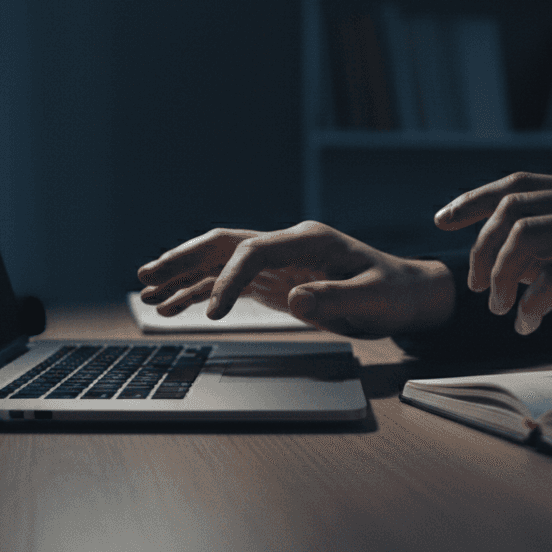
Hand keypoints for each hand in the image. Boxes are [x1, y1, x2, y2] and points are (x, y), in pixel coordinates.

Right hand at [137, 221, 454, 338]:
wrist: (405, 293)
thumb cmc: (393, 292)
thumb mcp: (372, 298)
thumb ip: (335, 297)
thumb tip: (295, 299)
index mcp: (308, 240)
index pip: (254, 250)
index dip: (228, 278)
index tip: (213, 311)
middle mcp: (287, 244)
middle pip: (225, 244)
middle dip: (184, 259)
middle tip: (147, 275)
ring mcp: (278, 261)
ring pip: (219, 261)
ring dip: (184, 275)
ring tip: (146, 292)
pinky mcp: (275, 281)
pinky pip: (230, 282)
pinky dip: (201, 292)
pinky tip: (173, 306)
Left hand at [434, 173, 551, 350]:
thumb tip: (514, 263)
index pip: (518, 184)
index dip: (473, 199)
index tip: (442, 220)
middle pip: (513, 209)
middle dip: (482, 250)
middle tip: (477, 289)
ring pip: (529, 238)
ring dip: (501, 277)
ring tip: (502, 309)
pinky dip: (532, 303)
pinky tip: (530, 323)